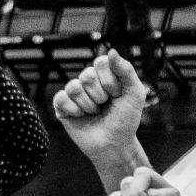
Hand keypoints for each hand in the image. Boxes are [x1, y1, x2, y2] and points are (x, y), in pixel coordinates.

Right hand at [51, 50, 152, 181]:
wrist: (114, 145)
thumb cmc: (126, 119)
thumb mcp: (135, 94)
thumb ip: (126, 70)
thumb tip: (111, 51)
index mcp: (105, 73)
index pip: (100, 63)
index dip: (110, 81)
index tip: (118, 94)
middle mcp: (88, 80)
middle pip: (87, 76)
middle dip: (100, 96)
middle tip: (105, 106)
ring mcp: (74, 92)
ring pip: (74, 88)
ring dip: (89, 106)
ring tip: (95, 113)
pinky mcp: (62, 105)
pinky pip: (61, 98)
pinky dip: (74, 110)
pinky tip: (81, 117)